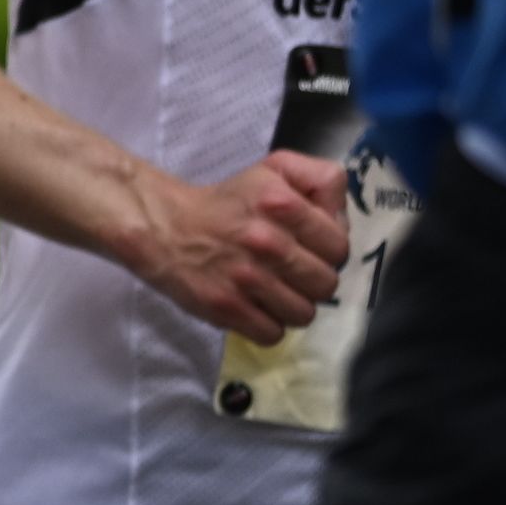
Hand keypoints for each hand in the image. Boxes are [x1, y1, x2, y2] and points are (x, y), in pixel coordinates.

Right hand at [126, 150, 350, 339]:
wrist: (164, 228)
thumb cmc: (225, 202)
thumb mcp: (274, 171)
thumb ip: (320, 181)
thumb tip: (341, 218)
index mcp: (282, 203)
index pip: (339, 246)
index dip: (328, 251)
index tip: (309, 249)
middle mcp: (267, 241)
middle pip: (326, 284)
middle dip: (312, 281)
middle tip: (291, 273)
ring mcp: (246, 278)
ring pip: (304, 313)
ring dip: (292, 305)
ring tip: (274, 292)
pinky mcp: (226, 308)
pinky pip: (273, 334)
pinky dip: (268, 325)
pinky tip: (256, 307)